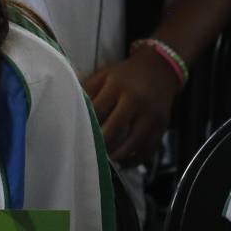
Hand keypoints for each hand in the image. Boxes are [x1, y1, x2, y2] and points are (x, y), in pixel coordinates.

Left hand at [82, 49, 177, 165]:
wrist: (160, 69)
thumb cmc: (126, 74)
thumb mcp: (105, 74)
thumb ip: (87, 90)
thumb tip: (69, 108)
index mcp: (118, 85)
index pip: (97, 111)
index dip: (86, 125)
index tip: (77, 136)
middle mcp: (136, 100)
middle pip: (113, 129)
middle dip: (99, 144)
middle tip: (89, 152)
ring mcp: (151, 114)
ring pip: (133, 143)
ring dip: (117, 156)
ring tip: (106, 161)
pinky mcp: (162, 125)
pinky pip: (149, 148)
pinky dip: (136, 159)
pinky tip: (124, 161)